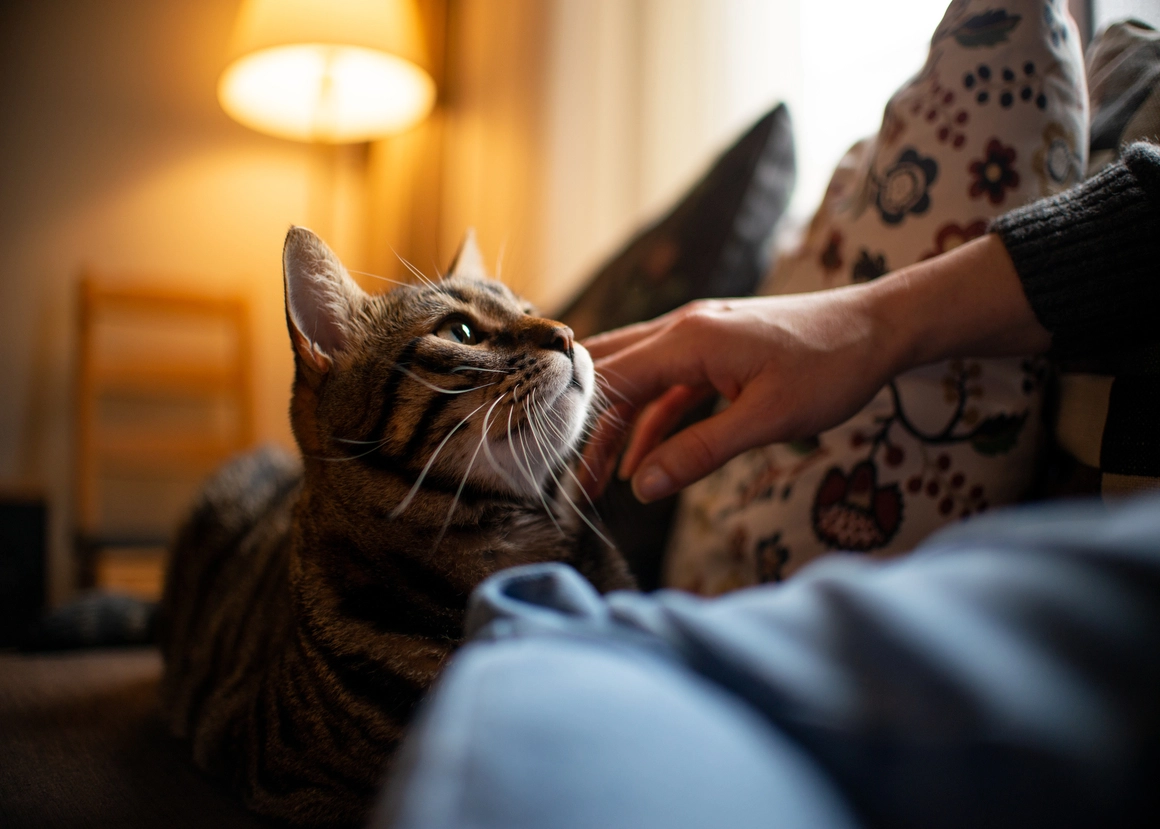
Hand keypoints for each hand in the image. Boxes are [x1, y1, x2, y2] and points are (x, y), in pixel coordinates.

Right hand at [581, 289, 898, 502]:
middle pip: (614, 376)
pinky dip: (652, 422)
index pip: (611, 377)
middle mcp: (683, 328)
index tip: (549, 457)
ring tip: (598, 481)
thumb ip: (700, 452)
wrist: (880, 328)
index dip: (577, 418)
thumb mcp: (767, 420)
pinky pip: (669, 388)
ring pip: (638, 383)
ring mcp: (699, 337)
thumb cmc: (831, 368)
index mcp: (689, 338)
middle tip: (565, 476)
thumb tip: (644, 488)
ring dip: (617, 429)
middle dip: (586, 427)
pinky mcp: (715, 351)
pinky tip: (644, 461)